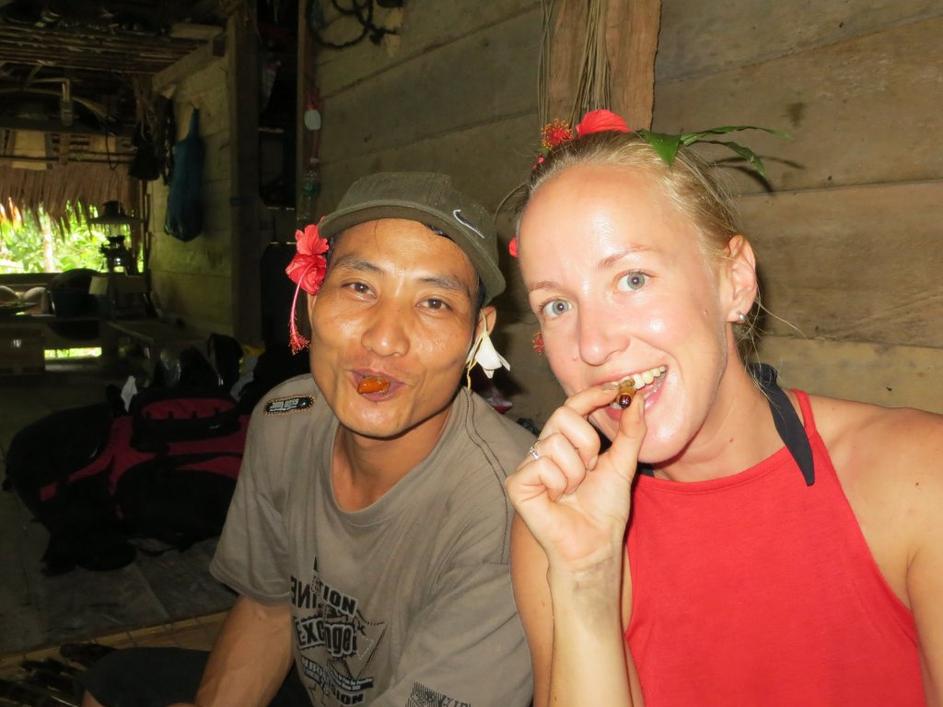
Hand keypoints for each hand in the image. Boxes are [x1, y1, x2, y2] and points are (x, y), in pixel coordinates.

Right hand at [506, 386, 645, 572]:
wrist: (595, 545)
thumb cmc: (605, 510)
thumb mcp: (622, 464)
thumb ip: (630, 432)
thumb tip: (637, 400)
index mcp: (565, 443)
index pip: (572, 407)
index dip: (591, 396)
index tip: (616, 390)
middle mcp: (543, 449)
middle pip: (563, 417)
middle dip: (587, 444)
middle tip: (591, 469)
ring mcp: (528, 466)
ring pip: (554, 443)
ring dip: (575, 472)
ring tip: (573, 491)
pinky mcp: (516, 484)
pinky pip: (541, 465)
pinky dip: (558, 484)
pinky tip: (558, 499)